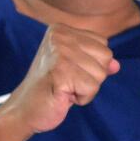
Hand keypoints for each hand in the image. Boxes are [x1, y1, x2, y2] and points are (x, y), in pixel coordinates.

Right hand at [3, 26, 118, 133]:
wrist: (23, 110)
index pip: (102, 44)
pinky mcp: (61, 72)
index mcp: (61, 30)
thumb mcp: (75, 69)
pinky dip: (82, 98)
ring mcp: (60, 54)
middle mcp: (60, 37)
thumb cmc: (50, 89)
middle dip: (92, 76)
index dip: (91, 64)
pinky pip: (91, 88)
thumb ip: (96, 62)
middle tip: (67, 82)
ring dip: (86, 89)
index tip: (68, 72)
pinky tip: (63, 96)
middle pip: (105, 57)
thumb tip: (116, 65)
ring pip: (101, 74)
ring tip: (64, 89)